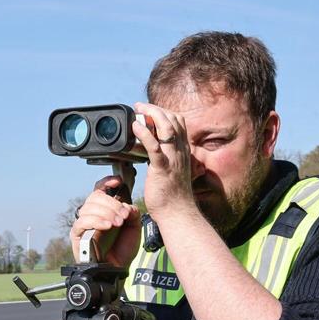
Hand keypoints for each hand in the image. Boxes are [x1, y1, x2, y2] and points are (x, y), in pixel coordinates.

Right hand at [69, 172, 140, 266]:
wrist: (117, 269)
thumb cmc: (122, 250)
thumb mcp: (134, 228)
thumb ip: (132, 213)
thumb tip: (126, 205)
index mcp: (105, 210)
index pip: (99, 189)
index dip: (106, 182)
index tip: (117, 181)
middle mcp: (92, 214)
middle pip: (95, 196)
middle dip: (112, 204)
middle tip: (123, 215)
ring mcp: (84, 224)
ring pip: (89, 207)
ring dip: (106, 213)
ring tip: (117, 223)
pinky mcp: (77, 235)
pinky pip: (82, 222)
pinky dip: (96, 221)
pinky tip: (107, 226)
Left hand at [132, 102, 198, 221]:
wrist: (177, 213)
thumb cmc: (172, 196)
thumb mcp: (173, 172)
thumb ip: (168, 160)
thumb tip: (155, 154)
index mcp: (183, 151)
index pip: (179, 122)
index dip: (165, 112)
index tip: (150, 111)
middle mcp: (180, 151)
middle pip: (173, 120)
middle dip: (156, 109)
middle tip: (140, 106)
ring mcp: (173, 159)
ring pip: (167, 128)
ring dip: (152, 114)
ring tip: (138, 110)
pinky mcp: (162, 168)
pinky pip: (154, 147)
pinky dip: (144, 134)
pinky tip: (136, 127)